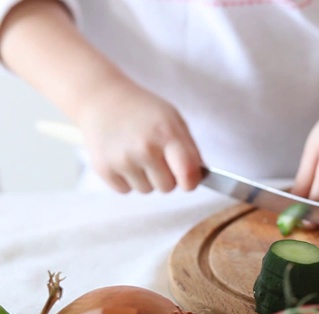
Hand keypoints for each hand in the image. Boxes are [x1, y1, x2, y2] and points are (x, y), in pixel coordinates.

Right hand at [77, 81, 202, 192]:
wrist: (102, 100)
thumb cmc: (143, 111)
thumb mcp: (173, 119)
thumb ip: (189, 149)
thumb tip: (197, 179)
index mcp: (166, 134)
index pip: (188, 174)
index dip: (191, 182)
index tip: (188, 180)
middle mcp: (144, 149)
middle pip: (167, 187)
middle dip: (166, 176)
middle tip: (156, 156)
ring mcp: (122, 160)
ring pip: (146, 190)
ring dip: (145, 178)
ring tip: (137, 154)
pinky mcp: (103, 169)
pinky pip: (126, 190)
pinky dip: (126, 179)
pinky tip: (122, 158)